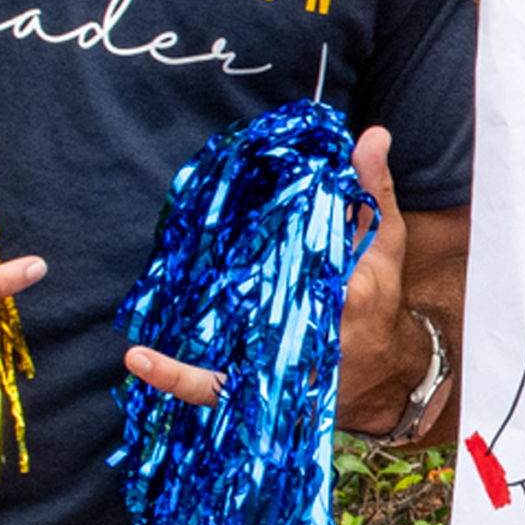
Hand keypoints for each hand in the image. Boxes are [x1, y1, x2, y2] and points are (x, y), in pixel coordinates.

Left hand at [122, 125, 413, 414]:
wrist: (383, 367)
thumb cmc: (381, 296)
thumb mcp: (385, 242)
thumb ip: (374, 190)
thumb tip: (372, 134)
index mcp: (347, 298)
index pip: (308, 270)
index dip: (278, 251)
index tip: (254, 234)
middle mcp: (310, 341)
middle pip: (259, 326)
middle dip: (222, 313)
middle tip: (186, 296)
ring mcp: (282, 368)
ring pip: (231, 374)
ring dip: (183, 372)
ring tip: (140, 355)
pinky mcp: (260, 384)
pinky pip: (215, 391)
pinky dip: (176, 380)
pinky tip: (139, 359)